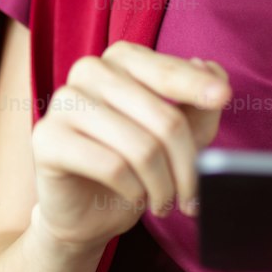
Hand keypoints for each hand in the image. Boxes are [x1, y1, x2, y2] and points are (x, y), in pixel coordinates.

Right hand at [30, 41, 230, 251]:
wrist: (85, 211)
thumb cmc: (135, 166)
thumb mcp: (178, 135)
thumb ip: (199, 104)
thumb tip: (211, 71)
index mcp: (121, 59)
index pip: (168, 72)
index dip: (198, 87)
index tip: (224, 96)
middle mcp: (90, 71)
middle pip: (162, 117)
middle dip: (186, 164)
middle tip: (192, 195)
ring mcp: (64, 101)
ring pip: (140, 147)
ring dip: (163, 185)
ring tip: (166, 202)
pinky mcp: (47, 138)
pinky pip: (111, 166)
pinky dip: (134, 190)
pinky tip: (135, 198)